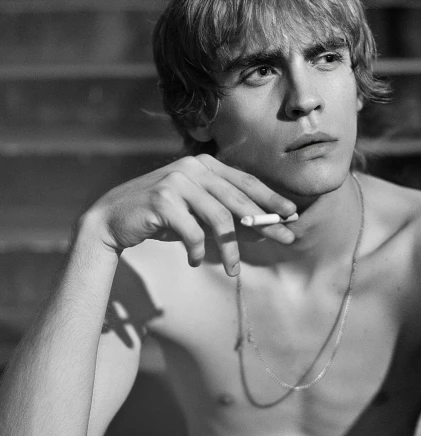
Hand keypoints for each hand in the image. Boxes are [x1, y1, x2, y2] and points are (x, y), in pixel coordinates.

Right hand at [83, 154, 296, 275]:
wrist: (112, 218)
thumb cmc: (161, 216)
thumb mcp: (196, 211)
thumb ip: (225, 213)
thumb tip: (265, 228)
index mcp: (205, 164)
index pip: (246, 181)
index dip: (271, 198)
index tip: (292, 214)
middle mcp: (193, 167)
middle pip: (239, 199)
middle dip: (265, 222)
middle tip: (285, 240)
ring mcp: (177, 181)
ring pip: (219, 218)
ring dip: (230, 249)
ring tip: (233, 271)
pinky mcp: (162, 200)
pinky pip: (193, 232)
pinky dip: (198, 251)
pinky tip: (195, 261)